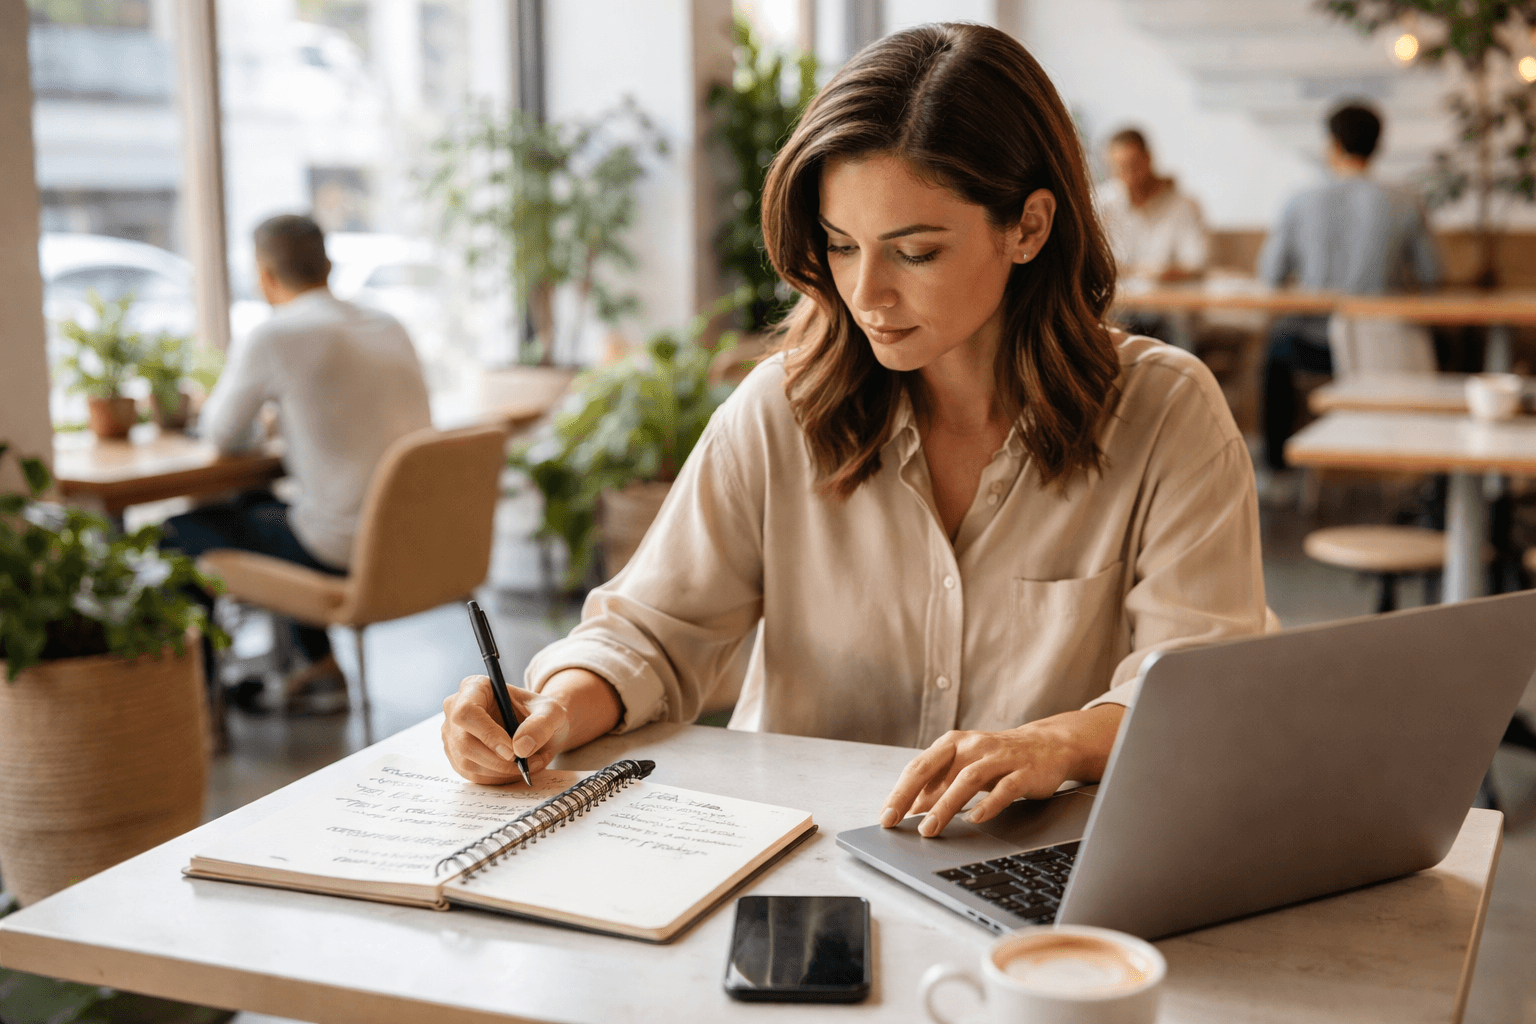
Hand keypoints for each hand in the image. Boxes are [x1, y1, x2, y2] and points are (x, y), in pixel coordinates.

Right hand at [440, 667, 622, 784]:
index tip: (513, 752)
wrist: (544, 727)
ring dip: (498, 771)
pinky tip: (513, 771)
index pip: (465, 711)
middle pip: (461, 741)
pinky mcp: (456, 755)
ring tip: (526, 764)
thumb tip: (521, 749)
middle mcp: (456, 707)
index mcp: (474, 686)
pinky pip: (469, 775)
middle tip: (525, 766)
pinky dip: (493, 779)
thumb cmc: (547, 712)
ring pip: (465, 761)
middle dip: (496, 759)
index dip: (486, 734)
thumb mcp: (552, 713)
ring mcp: (451, 733)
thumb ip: (540, 726)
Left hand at [879, 704, 1124, 837]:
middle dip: (911, 795)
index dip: (899, 791)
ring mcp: (999, 757)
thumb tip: (908, 809)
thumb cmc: (997, 759)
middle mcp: (972, 746)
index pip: (919, 767)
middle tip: (895, 821)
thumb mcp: (964, 767)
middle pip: (935, 769)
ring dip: (945, 805)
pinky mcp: (1024, 771)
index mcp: (953, 743)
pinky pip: (1004, 788)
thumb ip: (938, 784)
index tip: (885, 816)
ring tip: (929, 830)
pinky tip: (975, 820)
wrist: (1048, 745)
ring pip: (966, 779)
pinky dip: (988, 804)